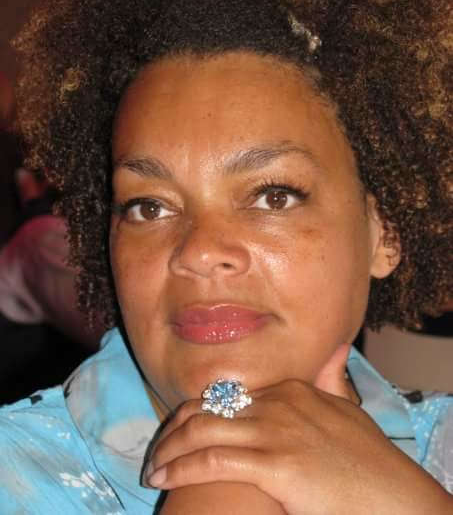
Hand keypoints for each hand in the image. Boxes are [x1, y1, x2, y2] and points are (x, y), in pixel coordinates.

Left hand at [145, 344, 451, 514]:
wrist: (392, 495)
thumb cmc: (368, 460)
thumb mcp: (348, 409)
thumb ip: (332, 377)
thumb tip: (335, 346)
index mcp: (289, 388)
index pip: (223, 394)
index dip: (193, 414)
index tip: (177, 432)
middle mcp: (277, 403)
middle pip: (206, 409)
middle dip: (172, 431)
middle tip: (157, 453)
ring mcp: (275, 431)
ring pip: (201, 431)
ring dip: (168, 451)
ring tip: (153, 470)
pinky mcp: (275, 464)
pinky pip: (212, 460)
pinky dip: (181, 468)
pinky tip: (165, 479)